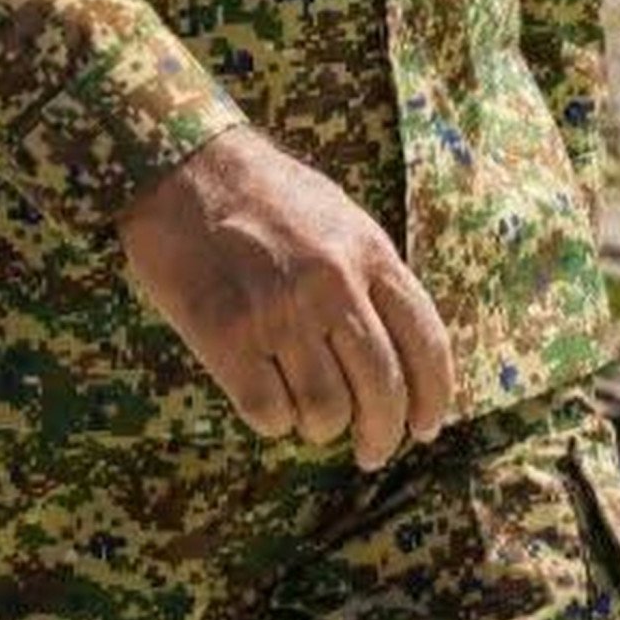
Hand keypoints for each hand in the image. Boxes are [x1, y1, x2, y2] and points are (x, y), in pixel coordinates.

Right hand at [119, 126, 455, 472]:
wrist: (185, 168)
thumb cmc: (267, 197)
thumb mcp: (342, 219)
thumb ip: (374, 278)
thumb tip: (405, 354)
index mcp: (369, 253)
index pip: (426, 342)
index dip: (434, 397)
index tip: (427, 427)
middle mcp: (332, 285)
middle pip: (382, 388)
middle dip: (384, 434)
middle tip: (374, 451)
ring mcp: (279, 312)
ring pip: (327, 411)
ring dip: (324, 429)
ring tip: (313, 421)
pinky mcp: (227, 336)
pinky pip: (268, 412)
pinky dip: (275, 421)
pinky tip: (270, 405)